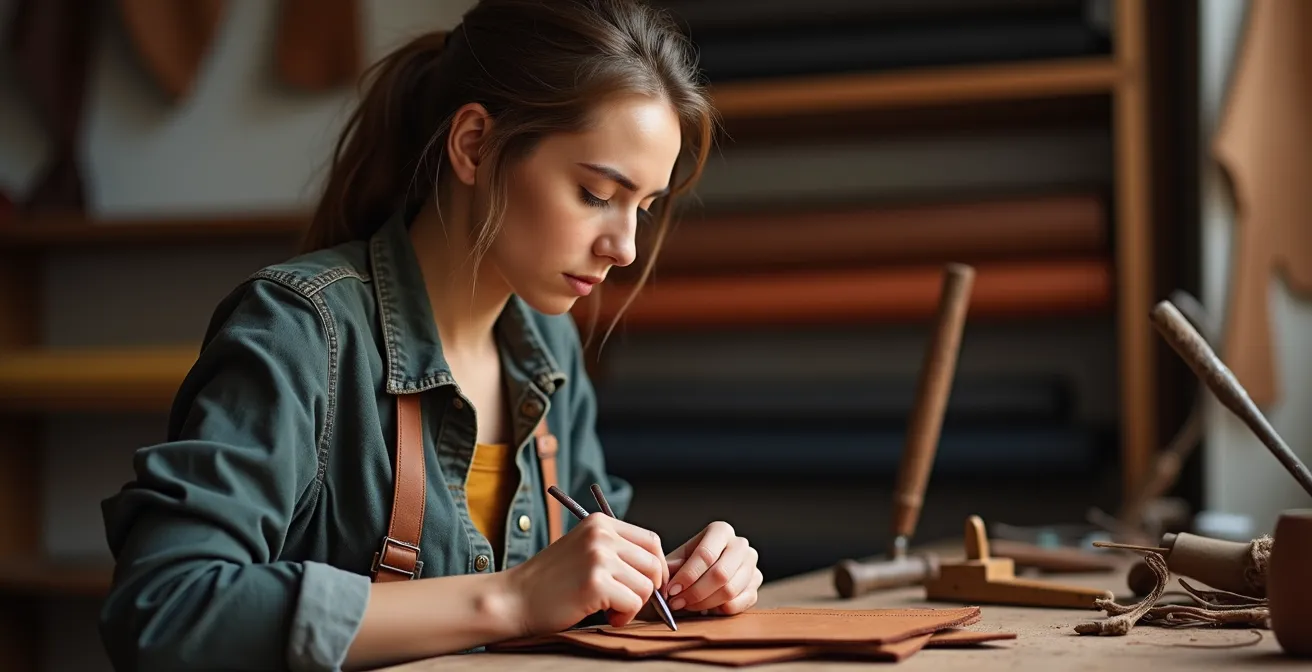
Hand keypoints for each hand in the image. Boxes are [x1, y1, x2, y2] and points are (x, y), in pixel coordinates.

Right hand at [503, 512, 667, 635]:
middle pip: (654, 563)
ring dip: (633, 605)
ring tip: (610, 609)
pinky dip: (624, 616)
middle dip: (649, 589)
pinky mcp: (596, 583)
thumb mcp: (584, 550)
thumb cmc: (550, 582)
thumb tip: (658, 570)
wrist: (514, 598)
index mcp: (600, 522)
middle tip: (628, 602)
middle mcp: (601, 534)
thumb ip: (616, 551)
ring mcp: (599, 557)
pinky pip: (633, 603)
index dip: (656, 567)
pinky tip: (606, 616)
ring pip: (646, 586)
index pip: (651, 541)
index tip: (647, 585)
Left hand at [663, 521, 761, 615]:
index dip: (687, 575)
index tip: (672, 591)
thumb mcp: (674, 561)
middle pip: (720, 574)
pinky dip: (718, 611)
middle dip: (695, 592)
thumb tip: (669, 578)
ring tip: (688, 606)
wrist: (700, 575)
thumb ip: (671, 568)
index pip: (706, 554)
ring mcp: (751, 565)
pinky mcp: (755, 585)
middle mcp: (740, 544)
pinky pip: (738, 604)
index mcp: (720, 530)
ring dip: (704, 603)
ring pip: (729, 591)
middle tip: (677, 603)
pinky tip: (705, 609)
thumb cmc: (685, 565)